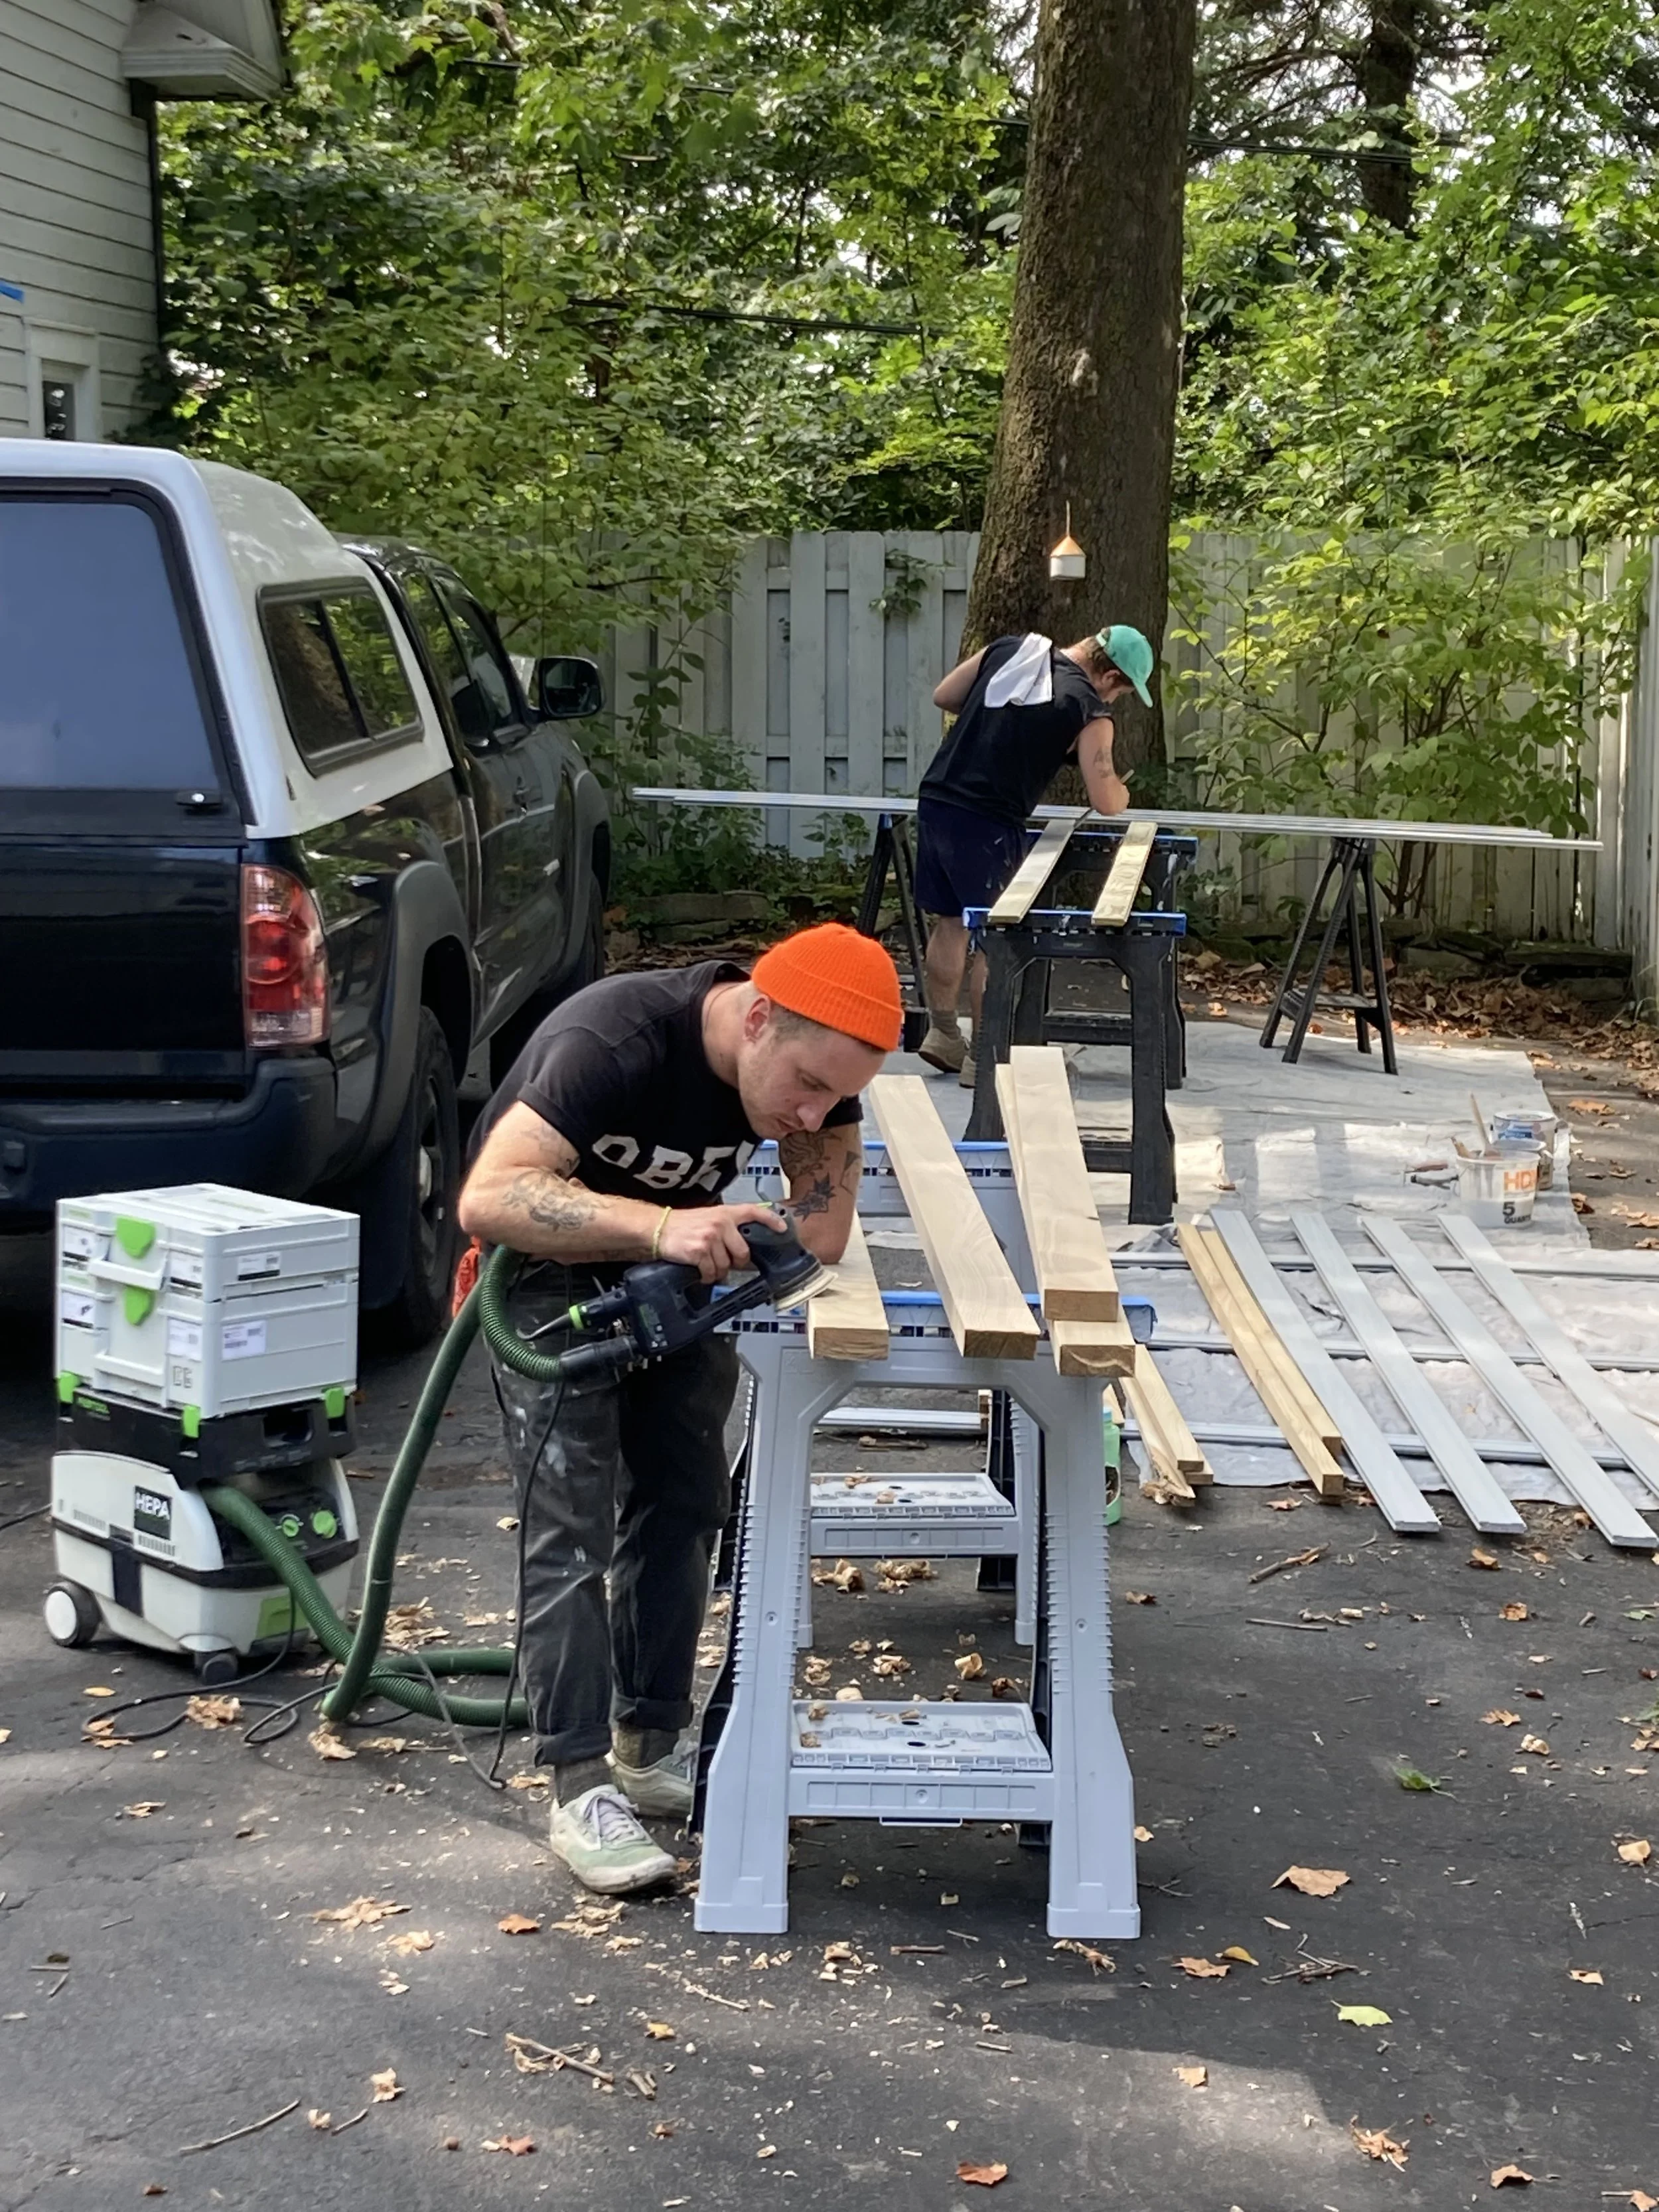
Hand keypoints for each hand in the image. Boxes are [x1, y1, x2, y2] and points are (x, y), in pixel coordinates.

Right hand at [656, 1202, 785, 1283]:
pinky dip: (706, 1276)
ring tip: (706, 1265)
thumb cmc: (682, 1225)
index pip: (754, 1211)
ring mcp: (710, 1238)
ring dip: (717, 1271)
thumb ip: (726, 1226)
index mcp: (724, 1213)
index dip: (771, 1220)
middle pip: (743, 1252)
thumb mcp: (707, 1217)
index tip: (782, 1228)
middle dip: (737, 1263)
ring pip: (726, 1266)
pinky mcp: (699, 1252)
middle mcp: (720, 1224)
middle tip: (726, 1262)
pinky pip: (711, 1273)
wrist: (657, 1228)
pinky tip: (699, 1271)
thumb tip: (743, 1244)